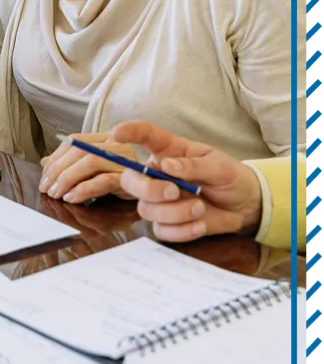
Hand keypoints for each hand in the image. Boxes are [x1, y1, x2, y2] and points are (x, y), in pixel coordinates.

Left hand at [39, 131, 138, 202]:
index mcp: (105, 138)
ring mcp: (124, 160)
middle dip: (57, 170)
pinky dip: (83, 189)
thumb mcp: (96, 169)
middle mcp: (116, 145)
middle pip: (79, 150)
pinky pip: (102, 181)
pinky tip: (71, 198)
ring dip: (67, 179)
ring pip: (89, 163)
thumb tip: (45, 163)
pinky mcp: (129, 178)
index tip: (44, 176)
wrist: (155, 191)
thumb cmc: (122, 179)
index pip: (74, 141)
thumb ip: (72, 163)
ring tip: (56, 194)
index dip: (56, 157)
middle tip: (46, 188)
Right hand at [111, 120, 262, 242]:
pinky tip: (200, 225)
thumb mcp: (219, 166)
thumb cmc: (230, 177)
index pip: (144, 136)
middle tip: (174, 191)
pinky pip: (161, 231)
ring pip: (146, 209)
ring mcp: (160, 201)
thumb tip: (166, 165)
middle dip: (148, 188)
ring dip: (174, 212)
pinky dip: (181, 230)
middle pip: (130, 180)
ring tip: (200, 208)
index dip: (128, 132)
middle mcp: (158, 175)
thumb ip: (193, 165)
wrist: (246, 205)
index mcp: (169, 152)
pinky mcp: (167, 224)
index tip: (117, 133)